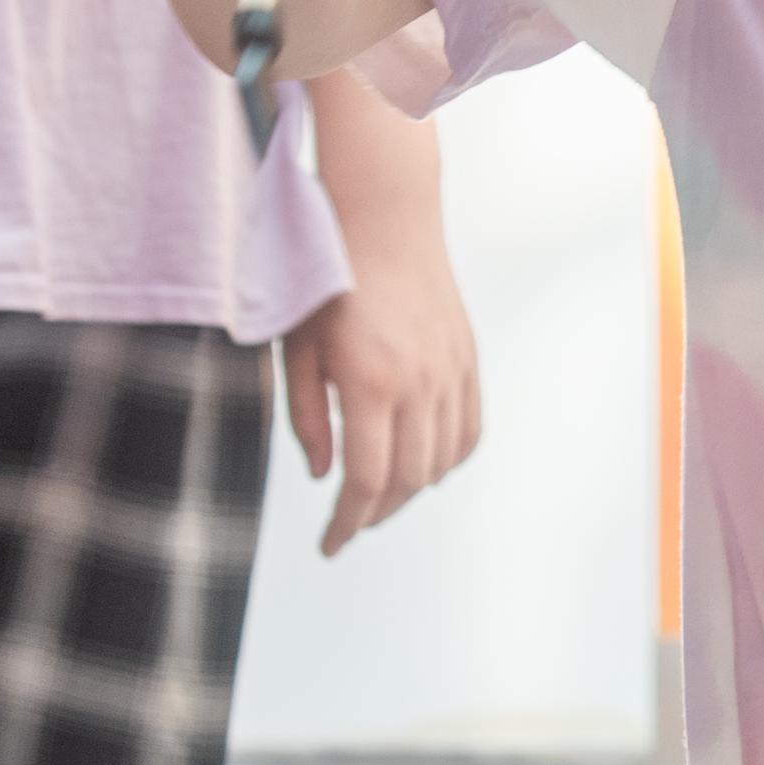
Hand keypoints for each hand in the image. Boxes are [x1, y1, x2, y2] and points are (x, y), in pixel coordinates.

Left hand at [281, 218, 481, 557]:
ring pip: (442, 462)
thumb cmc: (324, 280)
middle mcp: (420, 383)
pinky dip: (446, 458)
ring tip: (379, 494)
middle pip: (407, 480)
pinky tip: (420, 462)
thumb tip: (324, 474)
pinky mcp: (467, 360)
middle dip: (375, 513)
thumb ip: (307, 417)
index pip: (366, 481)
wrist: (383, 218)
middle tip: (348, 523)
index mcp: (371, 383)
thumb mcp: (295, 349)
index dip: (346, 523)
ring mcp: (450, 372)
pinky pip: (468, 431)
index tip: (329, 546)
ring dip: (410, 488)